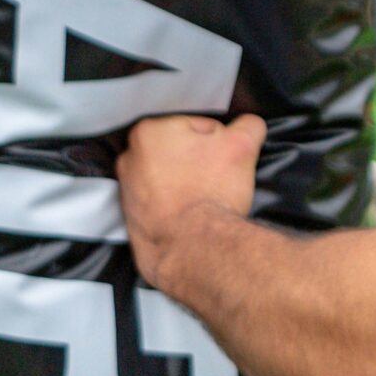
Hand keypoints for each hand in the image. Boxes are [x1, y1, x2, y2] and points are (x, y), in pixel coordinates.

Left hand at [117, 112, 264, 291]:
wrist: (194, 250)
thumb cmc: (212, 191)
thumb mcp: (242, 145)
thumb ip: (248, 125)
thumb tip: (249, 125)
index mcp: (148, 132)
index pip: (197, 127)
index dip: (220, 144)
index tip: (227, 162)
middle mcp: (128, 160)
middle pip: (180, 152)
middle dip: (200, 163)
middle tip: (219, 181)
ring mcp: (126, 193)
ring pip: (170, 179)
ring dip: (188, 185)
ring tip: (206, 201)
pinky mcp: (131, 221)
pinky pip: (161, 206)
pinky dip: (176, 208)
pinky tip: (192, 218)